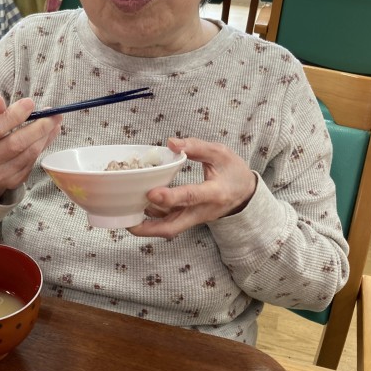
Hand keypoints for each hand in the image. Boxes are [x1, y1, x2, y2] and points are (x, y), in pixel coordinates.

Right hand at [0, 95, 61, 200]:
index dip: (14, 115)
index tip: (29, 103)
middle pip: (15, 144)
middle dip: (38, 127)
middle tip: (53, 114)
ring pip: (27, 154)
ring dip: (44, 137)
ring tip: (54, 122)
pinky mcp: (11, 183)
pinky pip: (31, 163)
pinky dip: (41, 147)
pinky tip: (47, 136)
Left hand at [127, 137, 257, 238]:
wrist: (246, 195)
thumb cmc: (234, 172)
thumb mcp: (220, 153)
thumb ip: (196, 146)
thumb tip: (171, 143)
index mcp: (214, 193)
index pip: (190, 197)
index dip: (170, 197)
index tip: (151, 193)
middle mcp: (203, 211)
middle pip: (174, 226)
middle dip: (149, 228)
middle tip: (127, 221)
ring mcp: (195, 218)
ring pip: (169, 228)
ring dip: (146, 226)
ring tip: (124, 215)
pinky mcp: (189, 219)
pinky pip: (169, 222)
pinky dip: (152, 218)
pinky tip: (136, 208)